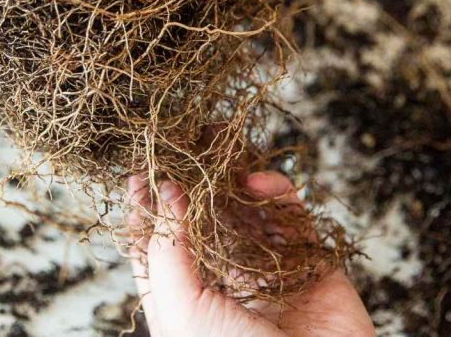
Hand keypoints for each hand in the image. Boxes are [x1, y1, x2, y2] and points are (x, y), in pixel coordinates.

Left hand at [125, 172, 374, 336]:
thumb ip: (168, 249)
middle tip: (188, 143)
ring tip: (222, 148)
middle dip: (196, 182)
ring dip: (236, 179)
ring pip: (249, 213)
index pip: (160, 246)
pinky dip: (277, 194)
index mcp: (187, 301)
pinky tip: (258, 182)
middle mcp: (226, 285)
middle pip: (207, 221)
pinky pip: (292, 218)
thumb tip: (164, 192)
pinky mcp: (311, 264)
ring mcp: (269, 272)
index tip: (140, 171)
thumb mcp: (181, 307)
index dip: (148, 209)